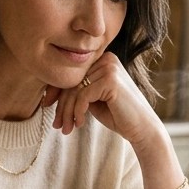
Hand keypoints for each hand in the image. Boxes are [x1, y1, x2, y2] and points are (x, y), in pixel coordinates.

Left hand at [44, 51, 159, 144]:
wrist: (142, 128)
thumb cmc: (117, 115)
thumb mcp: (93, 99)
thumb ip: (77, 90)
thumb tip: (49, 91)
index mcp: (102, 60)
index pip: (72, 74)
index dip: (56, 91)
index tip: (46, 106)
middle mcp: (107, 59)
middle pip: (72, 81)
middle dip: (61, 105)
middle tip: (57, 125)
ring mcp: (109, 68)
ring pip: (75, 90)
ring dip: (67, 112)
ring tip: (66, 128)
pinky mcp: (110, 80)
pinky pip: (83, 96)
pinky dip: (78, 112)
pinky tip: (80, 124)